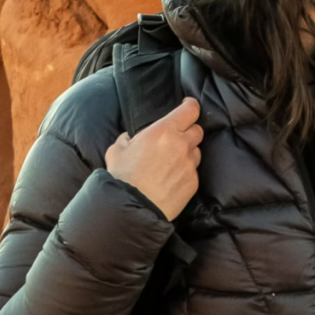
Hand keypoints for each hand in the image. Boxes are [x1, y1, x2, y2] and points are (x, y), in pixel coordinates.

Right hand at [105, 97, 202, 220]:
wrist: (132, 208)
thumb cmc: (123, 177)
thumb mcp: (117, 150)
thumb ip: (127, 139)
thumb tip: (129, 138)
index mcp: (164, 130)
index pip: (190, 110)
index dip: (191, 106)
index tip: (188, 106)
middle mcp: (181, 145)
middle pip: (197, 130)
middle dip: (189, 132)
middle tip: (176, 139)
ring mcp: (190, 165)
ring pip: (196, 152)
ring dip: (188, 153)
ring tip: (172, 163)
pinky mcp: (193, 183)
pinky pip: (194, 172)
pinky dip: (186, 172)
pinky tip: (172, 179)